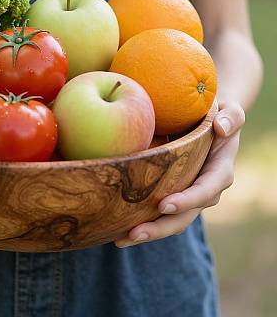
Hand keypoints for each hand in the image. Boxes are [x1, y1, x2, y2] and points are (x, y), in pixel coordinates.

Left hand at [115, 101, 244, 247]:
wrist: (206, 120)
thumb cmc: (216, 112)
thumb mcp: (230, 109)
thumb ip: (232, 117)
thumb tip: (221, 127)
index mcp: (219, 172)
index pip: (205, 191)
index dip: (187, 200)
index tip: (164, 204)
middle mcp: (204, 189)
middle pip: (184, 216)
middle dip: (159, 228)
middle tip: (133, 233)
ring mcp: (187, 195)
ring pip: (169, 221)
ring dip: (147, 232)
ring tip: (120, 239)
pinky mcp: (171, 193)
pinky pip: (157, 213)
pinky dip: (140, 221)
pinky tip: (116, 228)